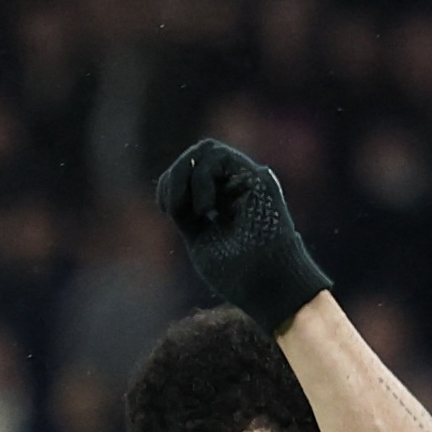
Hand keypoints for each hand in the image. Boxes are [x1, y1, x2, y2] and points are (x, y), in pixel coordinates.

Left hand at [152, 136, 332, 335]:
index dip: (170, 185)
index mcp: (219, 198)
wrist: (263, 281)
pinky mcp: (257, 177)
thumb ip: (186, 209)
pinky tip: (206, 209)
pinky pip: (217, 157)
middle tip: (176, 208)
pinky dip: (202, 180)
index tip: (172, 212)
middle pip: (195, 156)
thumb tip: (168, 189)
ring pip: (205, 150)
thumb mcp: (198, 234)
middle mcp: (234, 183)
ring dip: (187, 177)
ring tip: (197, 211)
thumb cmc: (234, 270)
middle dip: (176, 177)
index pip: (185, 172)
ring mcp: (247, 178)